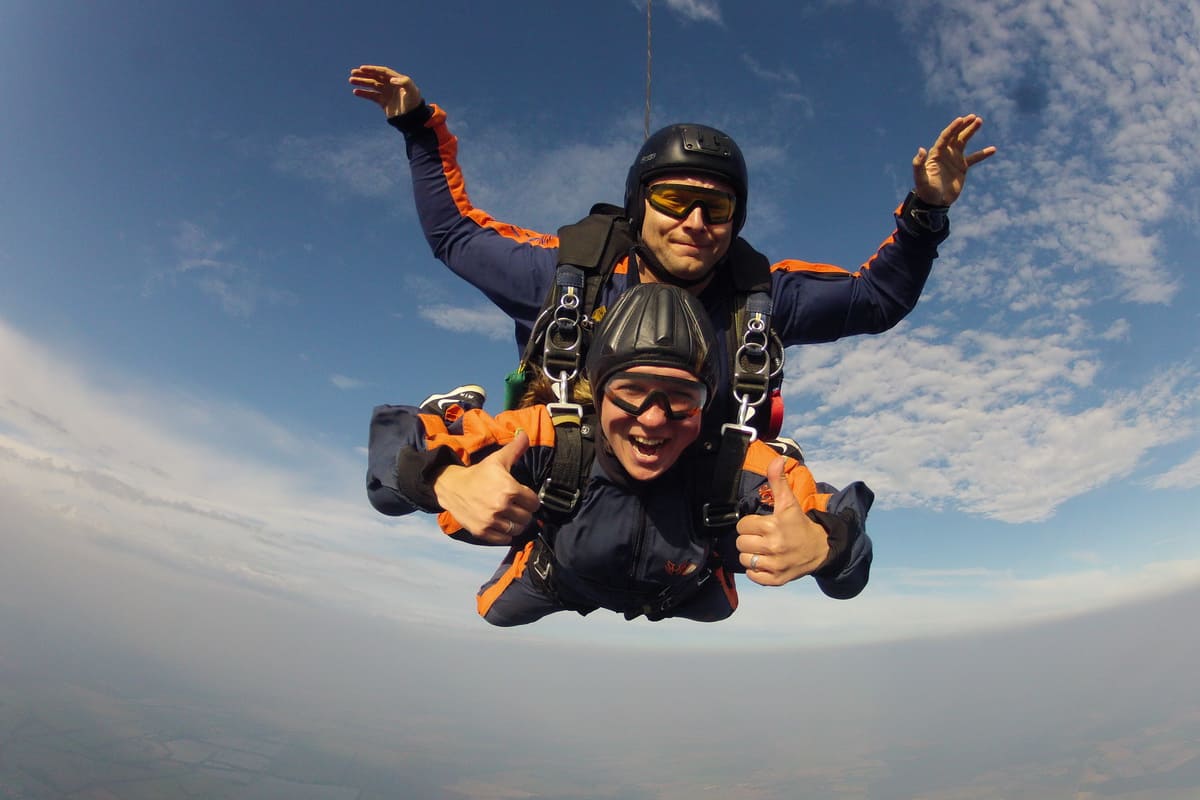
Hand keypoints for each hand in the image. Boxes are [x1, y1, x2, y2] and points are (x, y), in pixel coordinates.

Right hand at [349, 65, 421, 117]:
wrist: (412, 118)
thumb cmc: (414, 102)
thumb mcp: (412, 91)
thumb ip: (404, 82)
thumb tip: (391, 80)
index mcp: (397, 79)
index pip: (382, 72)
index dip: (372, 69)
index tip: (362, 68)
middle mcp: (390, 85)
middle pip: (375, 77)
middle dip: (364, 74)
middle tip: (353, 72)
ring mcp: (386, 93)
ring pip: (371, 85)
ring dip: (361, 82)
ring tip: (351, 80)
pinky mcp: (383, 102)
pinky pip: (371, 96)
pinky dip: (364, 93)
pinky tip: (355, 92)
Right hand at [432, 430, 539, 544]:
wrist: (452, 487)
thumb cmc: (479, 473)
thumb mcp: (497, 459)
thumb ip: (515, 448)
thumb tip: (525, 434)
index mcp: (509, 488)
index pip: (534, 502)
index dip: (530, 499)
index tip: (523, 497)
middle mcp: (501, 506)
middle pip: (527, 517)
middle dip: (524, 511)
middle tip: (516, 506)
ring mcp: (491, 520)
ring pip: (517, 529)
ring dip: (516, 523)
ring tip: (509, 515)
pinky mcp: (482, 532)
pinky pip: (504, 539)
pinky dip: (505, 533)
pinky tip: (501, 523)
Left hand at [735, 457, 829, 586]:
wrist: (820, 549)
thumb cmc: (800, 524)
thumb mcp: (789, 502)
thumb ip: (778, 481)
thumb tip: (777, 460)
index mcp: (774, 526)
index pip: (743, 525)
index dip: (750, 524)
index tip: (760, 524)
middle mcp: (774, 546)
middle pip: (741, 543)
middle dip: (749, 539)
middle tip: (761, 537)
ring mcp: (775, 565)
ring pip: (745, 560)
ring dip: (751, 555)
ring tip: (762, 550)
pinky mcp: (777, 579)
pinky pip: (753, 577)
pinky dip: (756, 572)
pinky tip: (765, 562)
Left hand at [913, 114, 995, 205]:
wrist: (935, 202)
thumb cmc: (926, 191)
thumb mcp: (921, 178)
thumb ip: (918, 164)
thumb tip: (921, 149)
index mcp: (936, 153)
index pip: (945, 136)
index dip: (953, 128)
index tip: (961, 119)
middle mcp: (945, 153)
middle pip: (955, 135)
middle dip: (963, 126)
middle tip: (974, 117)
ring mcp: (954, 159)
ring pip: (964, 142)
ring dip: (971, 131)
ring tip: (979, 121)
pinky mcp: (962, 167)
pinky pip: (974, 158)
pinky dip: (983, 154)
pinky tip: (993, 149)